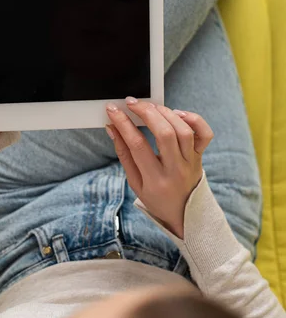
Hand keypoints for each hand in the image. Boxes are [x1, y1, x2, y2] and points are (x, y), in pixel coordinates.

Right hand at [106, 98, 213, 237]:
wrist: (186, 215)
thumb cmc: (157, 199)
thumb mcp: (134, 182)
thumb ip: (124, 154)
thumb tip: (112, 128)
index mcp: (155, 180)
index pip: (138, 145)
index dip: (123, 124)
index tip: (113, 110)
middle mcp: (175, 170)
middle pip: (164, 134)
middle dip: (146, 113)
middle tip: (132, 103)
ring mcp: (191, 162)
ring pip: (183, 131)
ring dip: (165, 113)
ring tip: (151, 107)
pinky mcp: (200, 156)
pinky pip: (204, 134)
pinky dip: (194, 119)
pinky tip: (178, 114)